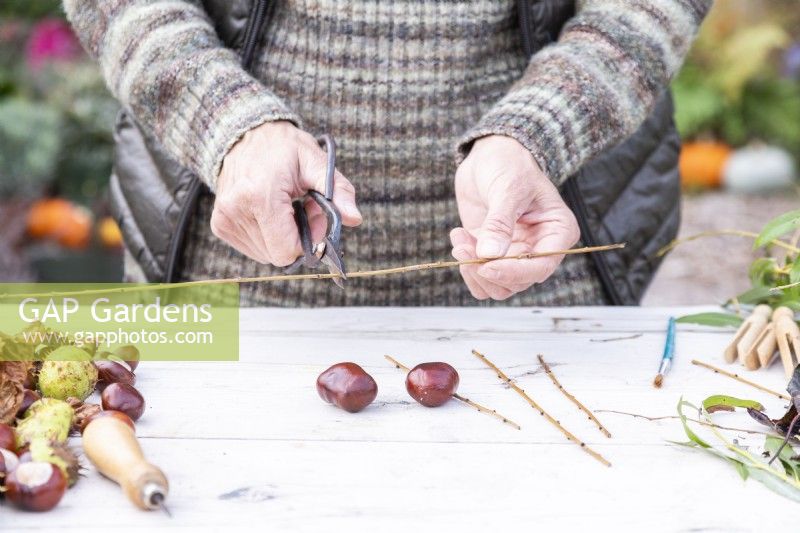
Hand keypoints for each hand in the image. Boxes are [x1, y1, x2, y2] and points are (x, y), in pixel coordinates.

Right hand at [212, 121, 361, 265]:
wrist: (246, 135)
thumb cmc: (285, 148)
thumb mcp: (317, 161)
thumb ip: (338, 190)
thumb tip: (354, 218)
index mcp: (260, 195)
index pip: (286, 250)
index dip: (308, 240)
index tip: (314, 215)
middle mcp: (236, 209)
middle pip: (277, 255)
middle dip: (297, 238)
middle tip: (302, 209)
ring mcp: (225, 219)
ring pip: (265, 254)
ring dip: (281, 237)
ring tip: (285, 207)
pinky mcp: (220, 225)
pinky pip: (253, 248)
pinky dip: (267, 236)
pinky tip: (270, 212)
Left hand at [451, 135, 579, 299]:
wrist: (490, 156)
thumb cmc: (509, 164)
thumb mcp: (507, 188)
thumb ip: (500, 223)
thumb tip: (490, 255)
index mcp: (558, 232)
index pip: (540, 266)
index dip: (512, 272)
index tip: (485, 267)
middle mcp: (540, 248)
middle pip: (517, 282)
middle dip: (487, 270)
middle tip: (463, 248)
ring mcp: (516, 254)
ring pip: (498, 286)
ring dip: (473, 270)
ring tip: (459, 241)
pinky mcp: (494, 254)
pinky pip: (481, 277)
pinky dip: (466, 266)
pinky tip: (459, 239)